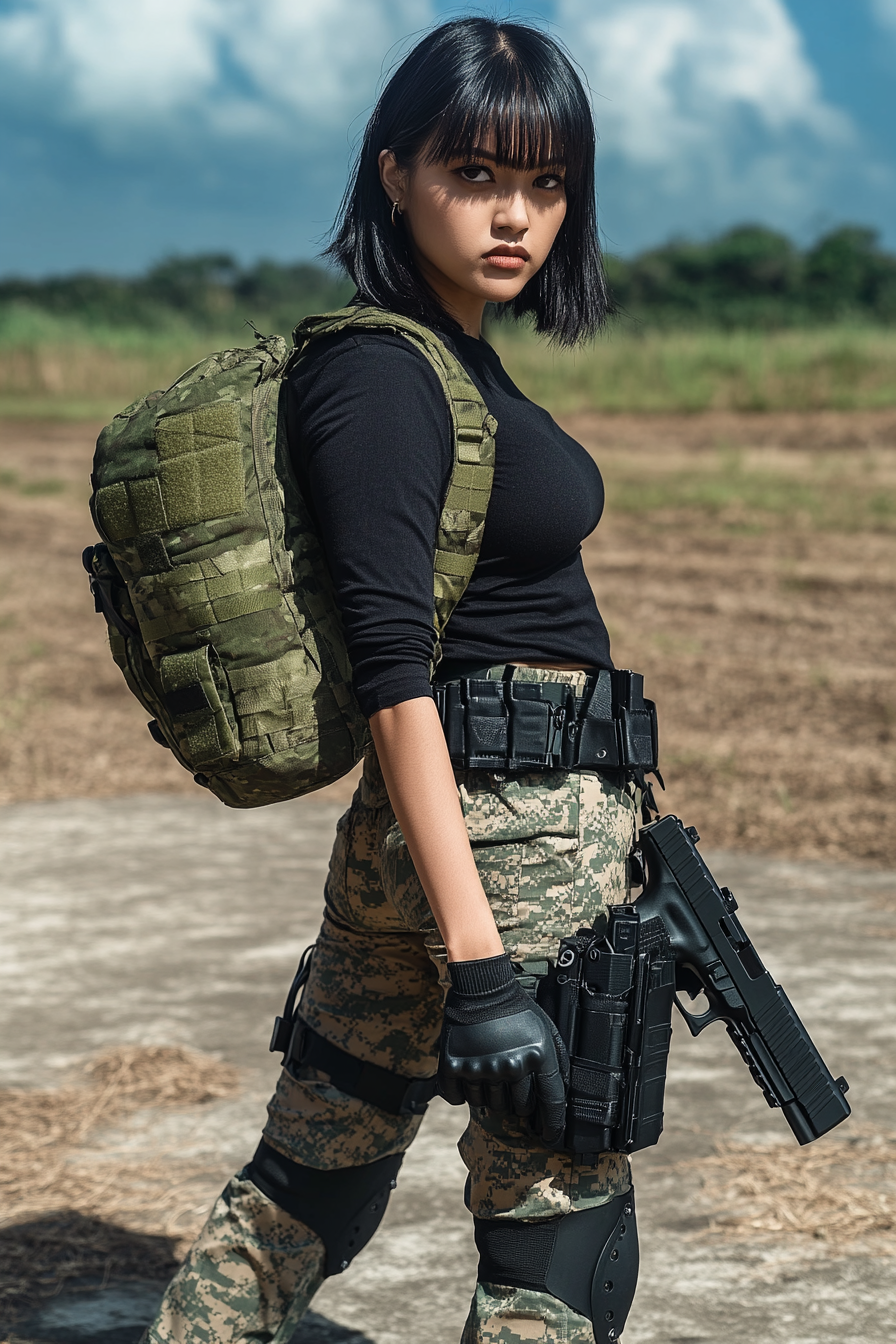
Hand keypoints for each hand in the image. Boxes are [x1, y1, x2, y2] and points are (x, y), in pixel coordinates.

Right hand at [438, 953, 568, 1145]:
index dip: (553, 1125)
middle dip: (518, 1101)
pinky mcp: (454, 1066)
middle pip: (518, 1108)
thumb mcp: (546, 1030)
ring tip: (490, 1070)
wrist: (482, 985)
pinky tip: (469, 1076)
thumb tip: (563, 1093)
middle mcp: (511, 1065)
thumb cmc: (516, 1009)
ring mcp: (481, 1067)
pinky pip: (459, 1099)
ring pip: (489, 1105)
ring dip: (491, 1095)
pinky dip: (463, 1093)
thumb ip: (557, 1062)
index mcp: (537, 1056)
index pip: (551, 1103)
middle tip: (510, 1080)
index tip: (549, 1137)